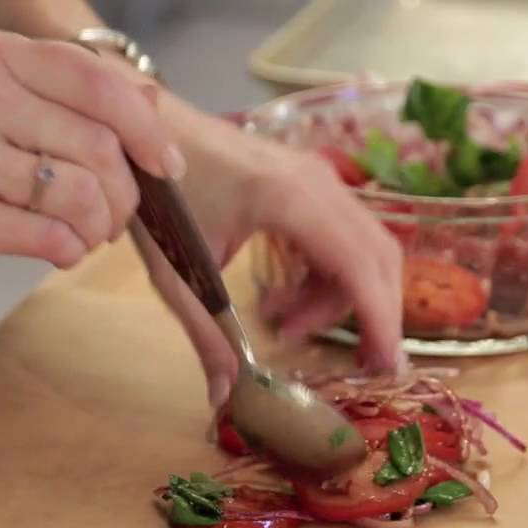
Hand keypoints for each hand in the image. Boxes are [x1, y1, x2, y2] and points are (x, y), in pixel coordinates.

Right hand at [0, 26, 182, 283]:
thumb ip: (50, 95)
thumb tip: (149, 103)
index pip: (99, 84)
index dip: (147, 129)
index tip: (164, 164)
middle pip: (101, 147)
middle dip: (122, 194)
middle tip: (109, 215)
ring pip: (81, 195)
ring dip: (97, 227)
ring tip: (80, 234)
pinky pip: (48, 238)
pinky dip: (67, 251)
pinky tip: (55, 250)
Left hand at [130, 91, 404, 407]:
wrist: (142, 131)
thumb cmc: (158, 192)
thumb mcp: (176, 272)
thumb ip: (205, 335)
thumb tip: (224, 397)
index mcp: (289, 199)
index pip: (358, 266)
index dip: (378, 319)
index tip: (385, 367)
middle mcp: (317, 183)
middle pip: (376, 257)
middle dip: (373, 314)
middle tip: (358, 365)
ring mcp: (318, 177)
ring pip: (364, 248)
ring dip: (339, 298)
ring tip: (287, 325)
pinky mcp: (311, 182)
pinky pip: (345, 237)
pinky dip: (329, 276)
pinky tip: (287, 297)